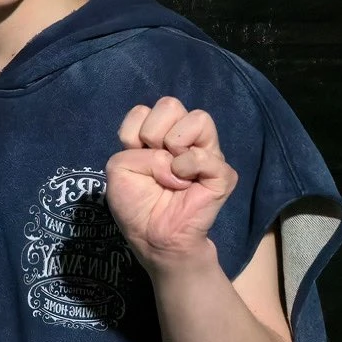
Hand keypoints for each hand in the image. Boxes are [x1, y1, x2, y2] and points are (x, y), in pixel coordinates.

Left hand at [106, 97, 237, 269]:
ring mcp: (206, 153)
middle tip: (153, 161)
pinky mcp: (222, 174)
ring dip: (172, 146)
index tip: (132, 156)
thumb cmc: (136, 203)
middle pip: (170, 104)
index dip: (131, 134)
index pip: (143, 111)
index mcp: (157, 135)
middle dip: (151, 133)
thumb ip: (134, 146)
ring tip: (170, 172)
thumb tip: (172, 155)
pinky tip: (183, 185)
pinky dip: (187, 168)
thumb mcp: (118, 167)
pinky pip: (205, 156)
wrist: (152, 236)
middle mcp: (183, 139)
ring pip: (198, 119)